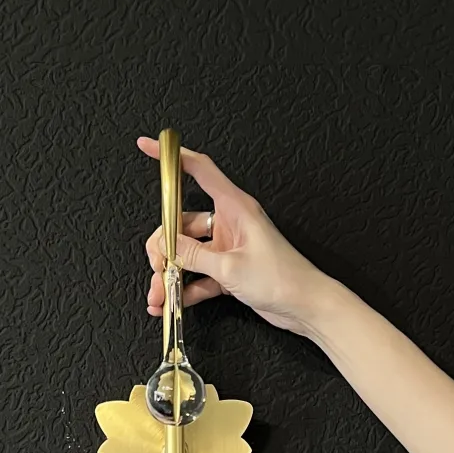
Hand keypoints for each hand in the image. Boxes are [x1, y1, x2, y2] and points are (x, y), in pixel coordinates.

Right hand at [137, 136, 329, 335]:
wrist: (306, 307)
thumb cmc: (282, 279)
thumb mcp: (230, 267)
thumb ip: (194, 256)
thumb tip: (166, 246)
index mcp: (235, 207)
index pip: (199, 170)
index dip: (172, 157)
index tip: (147, 146)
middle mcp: (230, 223)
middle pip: (182, 222)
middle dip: (164, 247)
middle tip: (158, 266)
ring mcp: (228, 247)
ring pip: (188, 253)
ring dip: (170, 274)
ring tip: (159, 296)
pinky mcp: (229, 269)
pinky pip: (198, 274)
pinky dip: (184, 289)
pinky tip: (170, 304)